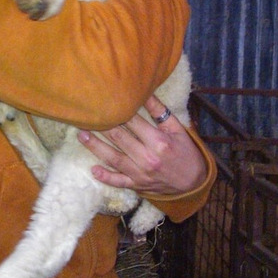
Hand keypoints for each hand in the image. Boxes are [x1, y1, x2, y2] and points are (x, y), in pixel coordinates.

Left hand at [78, 94, 205, 194]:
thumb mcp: (177, 129)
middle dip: (102, 126)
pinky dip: (106, 177)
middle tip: (86, 116)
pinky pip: (119, 182)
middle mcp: (148, 158)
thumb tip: (143, 92)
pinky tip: (93, 170)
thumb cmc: (185, 151)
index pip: (133, 122)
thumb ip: (159, 111)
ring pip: (114, 159)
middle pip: (120, 138)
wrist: (195, 183)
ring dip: (96, 147)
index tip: (103, 101)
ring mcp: (141, 174)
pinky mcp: (137, 186)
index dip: (117, 111)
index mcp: (158, 142)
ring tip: (81, 135)